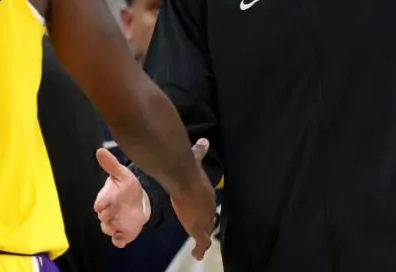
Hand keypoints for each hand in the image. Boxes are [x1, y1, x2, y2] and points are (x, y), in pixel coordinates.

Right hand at [94, 148, 148, 247]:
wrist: (138, 199)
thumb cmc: (126, 185)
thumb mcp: (121, 173)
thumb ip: (110, 164)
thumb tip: (100, 150)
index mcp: (106, 198)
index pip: (100, 202)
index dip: (100, 204)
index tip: (100, 205)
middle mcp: (108, 212)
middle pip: (103, 218)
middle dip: (107, 218)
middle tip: (113, 215)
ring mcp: (114, 223)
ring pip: (109, 229)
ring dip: (113, 228)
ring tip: (119, 226)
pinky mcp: (122, 233)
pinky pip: (117, 240)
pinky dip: (119, 241)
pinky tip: (122, 240)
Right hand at [171, 139, 215, 260]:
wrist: (186, 182)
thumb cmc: (190, 171)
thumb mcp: (196, 160)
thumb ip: (199, 152)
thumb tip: (204, 141)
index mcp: (207, 193)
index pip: (208, 203)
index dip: (206, 207)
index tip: (204, 208)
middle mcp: (209, 207)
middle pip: (209, 217)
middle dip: (207, 222)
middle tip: (206, 228)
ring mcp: (204, 219)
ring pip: (206, 231)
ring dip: (204, 237)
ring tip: (202, 245)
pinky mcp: (198, 229)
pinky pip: (201, 243)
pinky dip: (200, 249)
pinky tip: (198, 255)